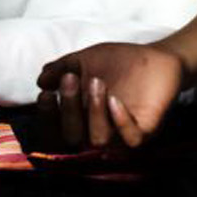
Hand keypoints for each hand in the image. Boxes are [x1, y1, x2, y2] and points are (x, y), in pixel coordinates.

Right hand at [35, 41, 185, 149]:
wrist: (155, 56)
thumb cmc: (117, 62)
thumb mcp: (83, 60)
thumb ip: (60, 69)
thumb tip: (41, 80)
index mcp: (80, 119)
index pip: (55, 130)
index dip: (48, 116)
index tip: (47, 93)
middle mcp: (97, 131)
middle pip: (73, 137)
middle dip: (69, 108)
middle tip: (70, 78)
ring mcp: (121, 134)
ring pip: (99, 139)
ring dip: (93, 111)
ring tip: (97, 82)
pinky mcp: (146, 130)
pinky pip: (131, 139)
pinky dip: (121, 121)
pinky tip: (116, 100)